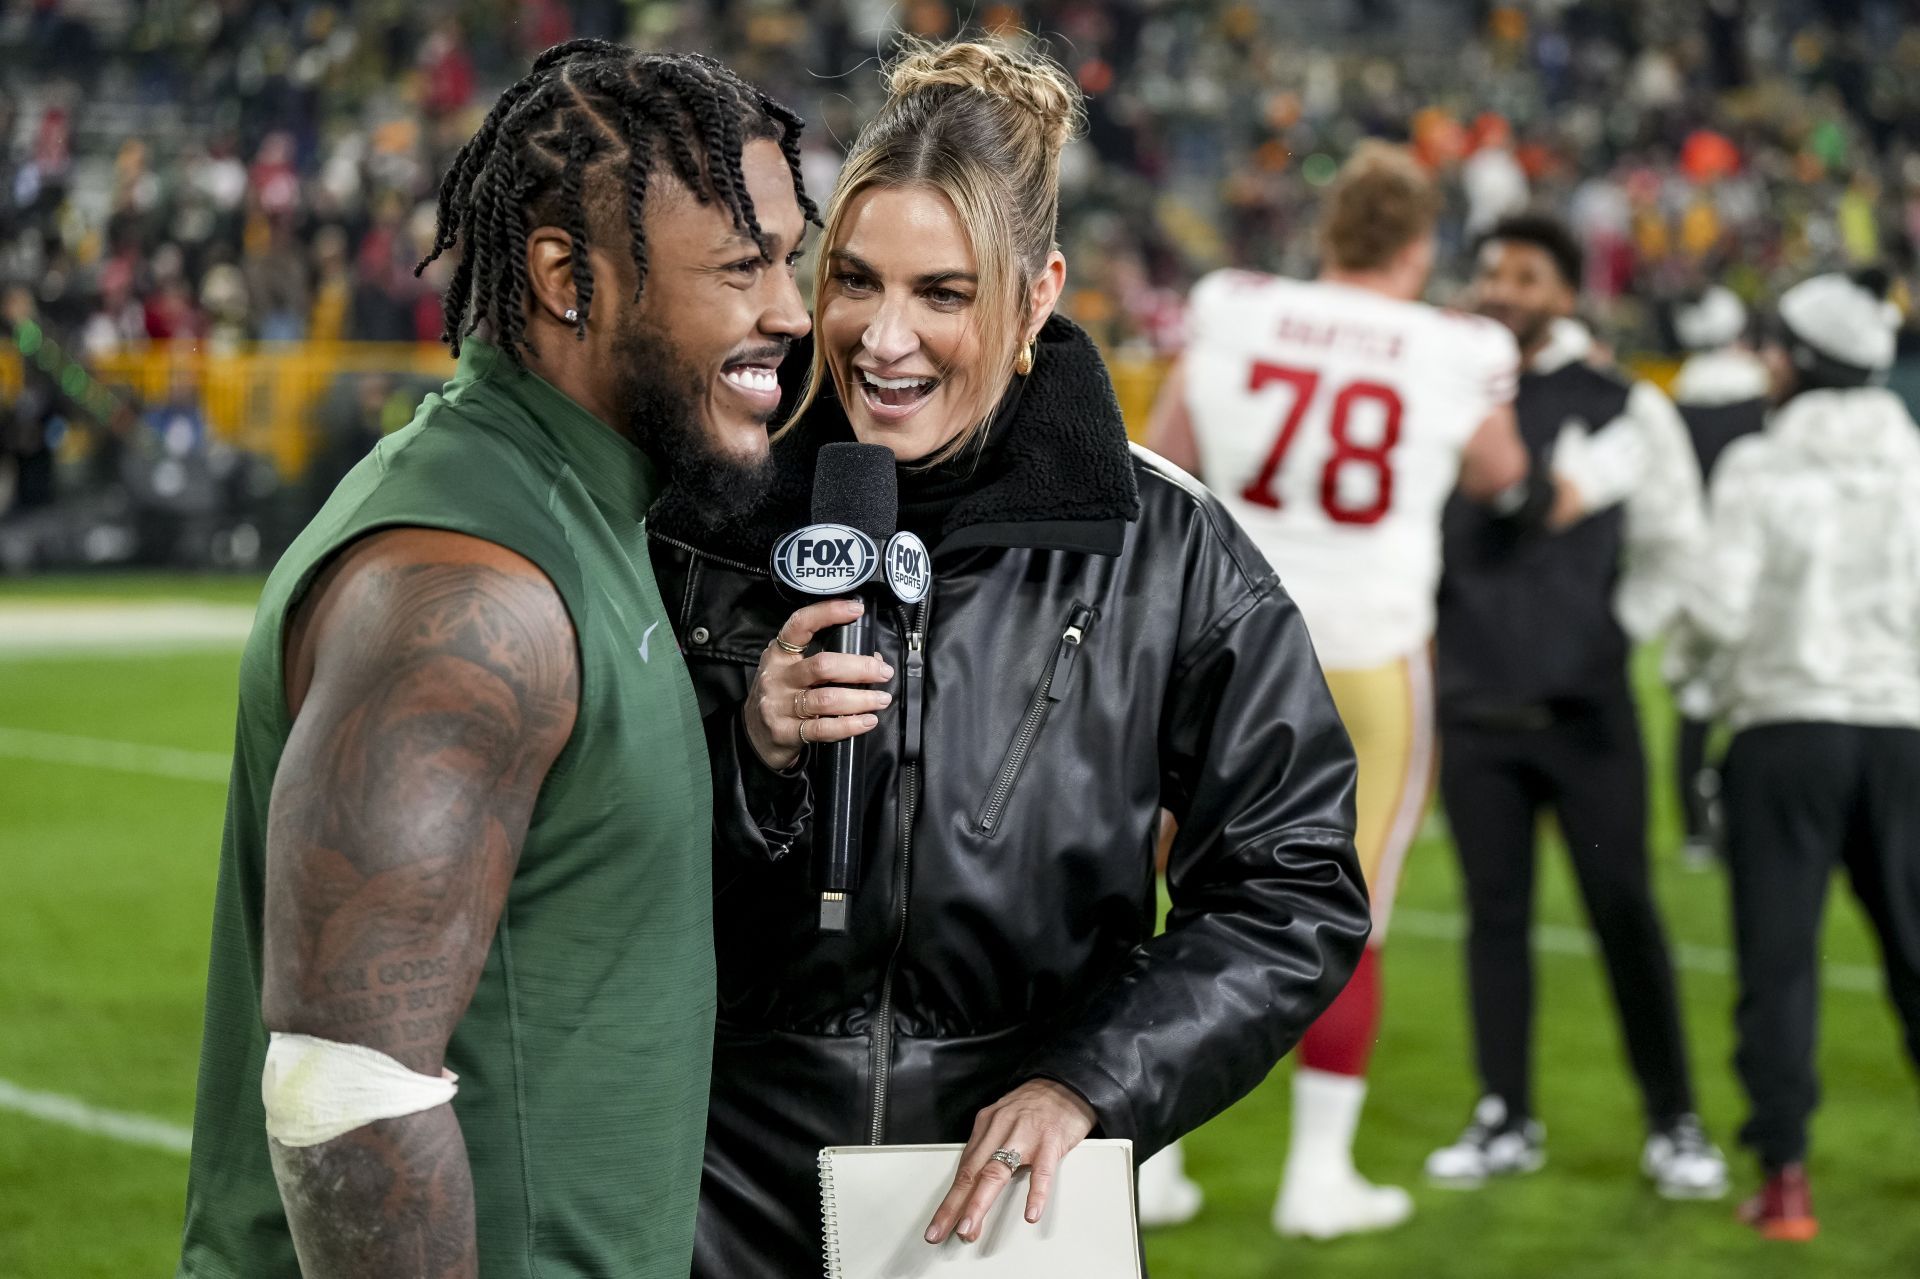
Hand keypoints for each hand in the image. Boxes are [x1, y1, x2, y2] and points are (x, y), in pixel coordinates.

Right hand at [743, 598, 893, 771]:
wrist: (753, 737)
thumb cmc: (780, 698)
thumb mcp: (790, 672)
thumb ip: (823, 662)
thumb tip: (871, 660)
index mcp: (779, 654)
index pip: (800, 625)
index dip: (828, 613)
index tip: (855, 610)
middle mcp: (777, 676)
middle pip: (823, 665)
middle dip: (860, 668)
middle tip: (883, 672)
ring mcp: (779, 705)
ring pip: (828, 699)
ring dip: (862, 699)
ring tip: (881, 699)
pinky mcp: (785, 732)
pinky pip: (823, 728)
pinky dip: (850, 725)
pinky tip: (866, 721)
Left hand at [924, 1079, 1097, 1244]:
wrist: (1065, 1083)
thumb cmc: (1035, 1108)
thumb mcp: (1004, 1123)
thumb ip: (990, 1151)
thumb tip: (973, 1188)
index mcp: (987, 1127)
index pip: (964, 1169)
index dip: (952, 1199)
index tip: (941, 1223)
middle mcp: (1000, 1129)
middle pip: (972, 1172)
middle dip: (954, 1205)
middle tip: (942, 1231)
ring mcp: (1025, 1135)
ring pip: (997, 1171)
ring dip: (979, 1201)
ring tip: (970, 1225)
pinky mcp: (1051, 1141)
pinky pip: (1042, 1171)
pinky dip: (1035, 1193)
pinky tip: (1030, 1212)